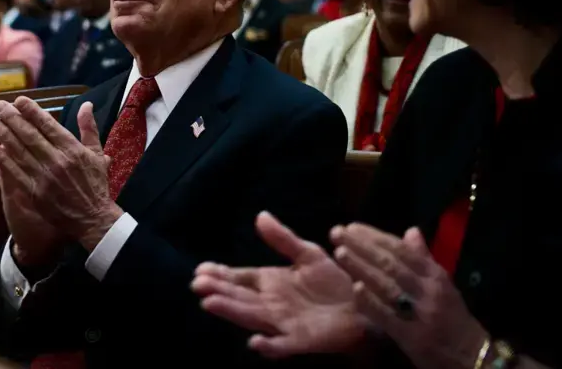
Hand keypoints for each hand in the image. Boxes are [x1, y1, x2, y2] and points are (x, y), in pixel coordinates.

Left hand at [0, 96, 119, 250]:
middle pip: (30, 135)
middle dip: (12, 118)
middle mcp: (56, 160)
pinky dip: (3, 160)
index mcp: (72, 149)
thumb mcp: (97, 154)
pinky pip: (16, 172)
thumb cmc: (95, 185)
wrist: (92, 218)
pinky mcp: (35, 192)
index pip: (48, 125)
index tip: (19, 100)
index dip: (32, 112)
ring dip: (4, 135)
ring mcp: (44, 176)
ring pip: (19, 151)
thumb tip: (86, 104)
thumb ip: (89, 128)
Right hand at [192, 212, 364, 358]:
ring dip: (232, 311)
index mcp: (270, 282)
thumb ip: (283, 238)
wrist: (363, 305)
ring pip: (252, 317)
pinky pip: (282, 345)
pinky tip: (255, 343)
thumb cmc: (334, 280)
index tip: (200, 269)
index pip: (239, 277)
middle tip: (197, 285)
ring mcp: (283, 323)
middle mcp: (271, 303)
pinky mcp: (301, 341)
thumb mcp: (307, 253)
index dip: (220, 274)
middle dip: (218, 291)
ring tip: (211, 303)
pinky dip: (269, 347)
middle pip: (239, 297)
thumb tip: (260, 215)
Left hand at [331, 224, 487, 368]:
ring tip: (340, 253)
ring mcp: (420, 313)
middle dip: (362, 246)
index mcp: (434, 275)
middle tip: (338, 233)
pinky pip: (388, 317)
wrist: (471, 356)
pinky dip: (372, 302)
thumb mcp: (443, 284)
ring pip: (387, 285)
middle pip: (391, 263)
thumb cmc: (452, 317)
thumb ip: (424, 257)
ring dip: (362, 268)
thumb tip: (410, 230)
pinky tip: (355, 289)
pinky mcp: (412, 337)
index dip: (375, 236)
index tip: (352, 226)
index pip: (401, 250)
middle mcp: (427, 290)